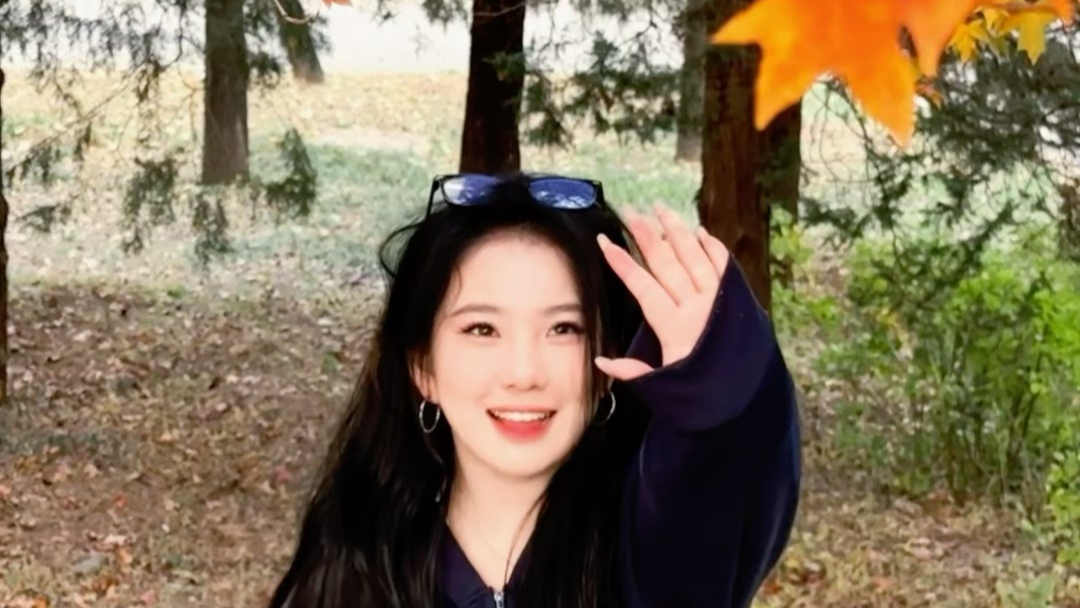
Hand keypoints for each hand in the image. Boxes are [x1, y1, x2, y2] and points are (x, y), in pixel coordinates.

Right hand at [595, 204, 729, 380]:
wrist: (746, 400)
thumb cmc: (702, 393)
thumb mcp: (664, 387)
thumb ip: (632, 371)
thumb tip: (601, 362)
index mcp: (674, 327)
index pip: (642, 286)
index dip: (622, 263)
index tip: (604, 242)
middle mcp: (696, 307)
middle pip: (667, 263)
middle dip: (646, 235)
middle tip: (630, 212)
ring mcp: (718, 301)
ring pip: (694, 257)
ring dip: (677, 231)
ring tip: (661, 209)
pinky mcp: (736, 300)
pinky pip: (724, 267)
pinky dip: (712, 247)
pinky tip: (700, 232)